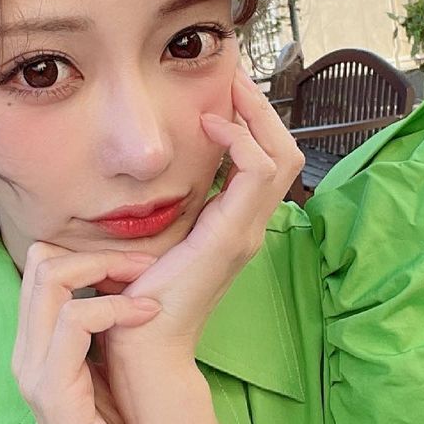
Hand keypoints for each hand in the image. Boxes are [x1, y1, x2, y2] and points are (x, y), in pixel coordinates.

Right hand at [12, 242, 163, 423]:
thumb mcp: (113, 382)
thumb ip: (107, 343)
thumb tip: (131, 294)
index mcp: (38, 352)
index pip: (42, 271)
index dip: (89, 255)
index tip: (140, 268)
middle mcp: (27, 357)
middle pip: (40, 265)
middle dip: (100, 254)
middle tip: (149, 268)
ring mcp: (35, 375)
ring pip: (51, 281)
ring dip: (109, 272)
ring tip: (152, 288)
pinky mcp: (55, 394)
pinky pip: (75, 322)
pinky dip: (115, 309)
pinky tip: (148, 316)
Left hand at [106, 63, 304, 367]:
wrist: (143, 346)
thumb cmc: (138, 301)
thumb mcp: (156, 241)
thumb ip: (165, 209)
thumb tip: (145, 173)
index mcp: (234, 228)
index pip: (266, 162)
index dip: (253, 123)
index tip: (224, 92)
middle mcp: (249, 229)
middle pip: (284, 153)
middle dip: (261, 109)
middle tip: (234, 77)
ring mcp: (245, 234)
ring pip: (280, 157)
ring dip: (256, 116)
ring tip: (228, 90)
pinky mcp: (231, 237)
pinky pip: (256, 173)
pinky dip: (240, 141)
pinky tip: (210, 125)